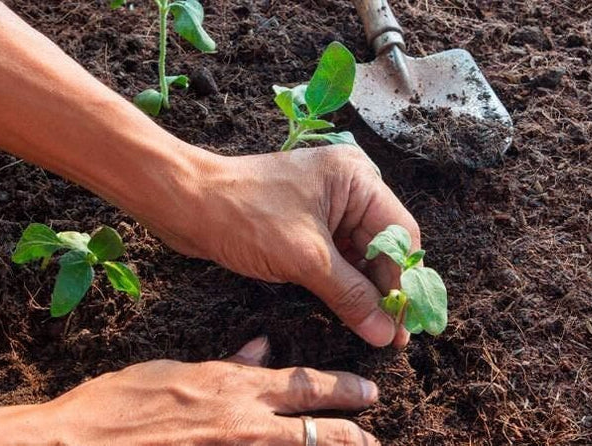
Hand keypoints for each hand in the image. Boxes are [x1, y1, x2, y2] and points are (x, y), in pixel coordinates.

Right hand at [0, 338, 379, 444]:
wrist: (81, 443)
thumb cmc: (120, 403)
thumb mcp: (174, 370)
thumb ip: (226, 364)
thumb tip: (261, 348)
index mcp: (231, 386)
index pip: (302, 386)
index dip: (341, 392)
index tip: (368, 395)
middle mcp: (242, 423)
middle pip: (316, 429)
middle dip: (353, 433)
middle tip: (376, 436)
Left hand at [164, 145, 420, 347]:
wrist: (185, 204)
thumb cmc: (244, 217)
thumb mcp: (305, 260)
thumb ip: (351, 296)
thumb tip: (386, 332)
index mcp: (356, 180)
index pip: (399, 235)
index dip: (404, 282)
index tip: (406, 323)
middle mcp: (347, 187)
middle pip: (383, 246)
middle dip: (386, 290)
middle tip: (394, 337)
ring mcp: (325, 206)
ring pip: (359, 255)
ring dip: (365, 291)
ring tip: (378, 333)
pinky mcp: (305, 224)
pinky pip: (336, 257)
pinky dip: (343, 284)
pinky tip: (352, 313)